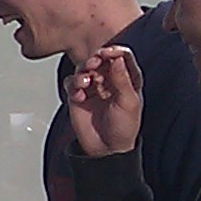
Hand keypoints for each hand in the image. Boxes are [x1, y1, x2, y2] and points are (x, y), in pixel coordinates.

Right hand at [64, 43, 143, 157]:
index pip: (122, 57)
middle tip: (93, 63)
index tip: (107, 52)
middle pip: (100, 59)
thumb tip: (117, 58)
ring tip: (85, 83)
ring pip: (83, 68)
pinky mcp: (78, 96)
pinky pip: (71, 83)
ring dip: (82, 72)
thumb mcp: (128, 102)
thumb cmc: (123, 127)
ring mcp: (93, 87)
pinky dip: (73, 86)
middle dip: (95, 59)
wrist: (106, 148)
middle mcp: (109, 80)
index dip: (115, 51)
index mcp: (127, 79)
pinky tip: (79, 96)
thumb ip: (122, 79)